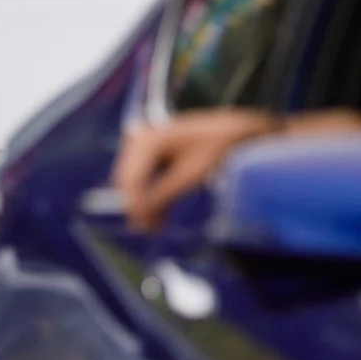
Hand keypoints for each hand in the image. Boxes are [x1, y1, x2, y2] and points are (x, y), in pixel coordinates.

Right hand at [111, 108, 275, 230]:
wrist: (234, 130)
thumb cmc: (216, 149)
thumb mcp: (190, 174)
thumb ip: (163, 195)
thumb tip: (142, 217)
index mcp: (148, 141)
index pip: (130, 178)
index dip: (134, 204)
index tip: (144, 227)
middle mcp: (140, 139)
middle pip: (127, 178)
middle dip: (136, 204)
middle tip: (148, 229)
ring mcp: (143, 143)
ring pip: (132, 178)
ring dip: (141, 200)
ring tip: (155, 223)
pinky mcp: (150, 150)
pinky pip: (141, 174)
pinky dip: (148, 192)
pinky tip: (158, 210)